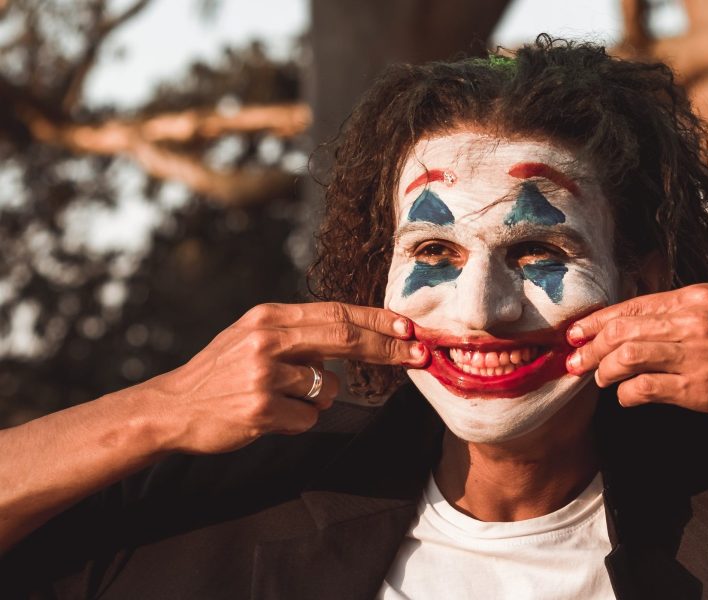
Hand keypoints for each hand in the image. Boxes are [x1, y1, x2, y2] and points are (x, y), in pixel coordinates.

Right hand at [137, 302, 426, 453]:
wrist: (172, 409)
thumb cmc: (220, 374)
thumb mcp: (253, 337)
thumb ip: (298, 334)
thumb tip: (354, 339)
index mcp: (268, 317)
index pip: (336, 313)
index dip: (377, 320)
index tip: (409, 328)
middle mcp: (267, 340)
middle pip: (344, 338)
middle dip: (387, 348)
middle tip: (418, 355)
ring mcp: (264, 375)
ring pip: (327, 387)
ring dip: (317, 398)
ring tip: (280, 399)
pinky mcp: (262, 409)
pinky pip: (309, 418)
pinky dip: (298, 421)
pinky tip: (268, 418)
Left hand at [565, 284, 707, 425]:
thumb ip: (696, 311)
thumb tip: (656, 320)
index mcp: (699, 296)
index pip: (634, 305)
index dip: (601, 319)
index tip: (580, 330)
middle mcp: (692, 319)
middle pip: (622, 328)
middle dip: (589, 344)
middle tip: (572, 358)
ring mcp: (694, 353)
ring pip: (626, 355)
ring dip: (603, 369)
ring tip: (597, 379)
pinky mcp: (698, 388)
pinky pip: (644, 388)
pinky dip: (627, 394)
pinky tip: (626, 398)